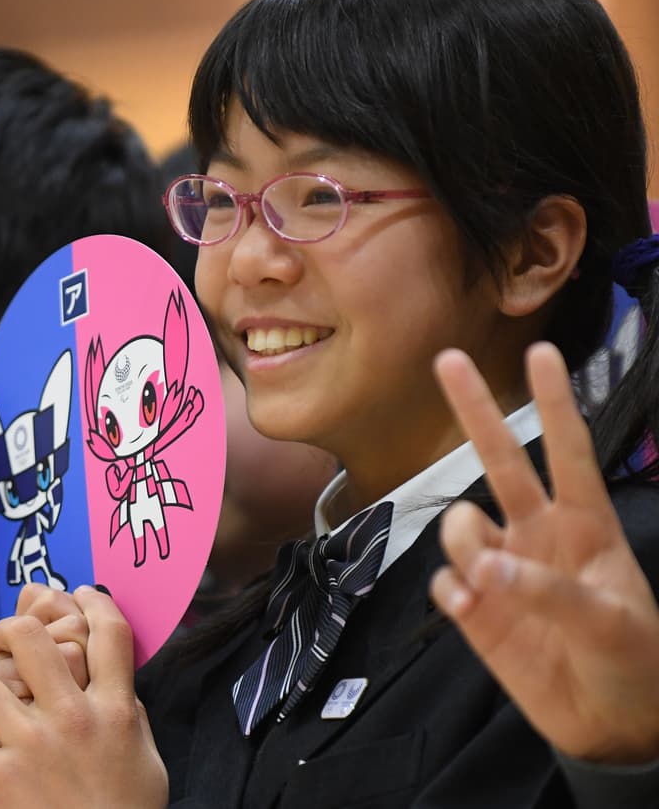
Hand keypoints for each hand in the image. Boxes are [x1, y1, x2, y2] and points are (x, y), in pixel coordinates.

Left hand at [0, 587, 166, 808]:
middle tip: (2, 644)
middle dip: (8, 629)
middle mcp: (73, 718)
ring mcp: (33, 746)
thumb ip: (127, 711)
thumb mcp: (146, 757)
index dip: (93, 600)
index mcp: (115, 710)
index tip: (80, 591)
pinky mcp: (0, 779)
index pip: (108, 633)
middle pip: (30, 635)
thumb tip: (108, 678)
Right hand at [430, 344, 658, 763]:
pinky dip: (455, 593)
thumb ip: (545, 588)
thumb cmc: (632, 663)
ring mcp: (503, 570)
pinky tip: (477, 614)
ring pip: (460, 525)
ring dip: (465, 543)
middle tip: (447, 359)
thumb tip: (481, 563)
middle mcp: (538, 536)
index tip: (543, 351)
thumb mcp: (609, 624)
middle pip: (499, 462)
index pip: (568, 454)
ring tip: (487, 580)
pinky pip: (445, 581)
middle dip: (475, 410)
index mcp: (584, 528)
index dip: (554, 404)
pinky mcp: (475, 609)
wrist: (612, 727)